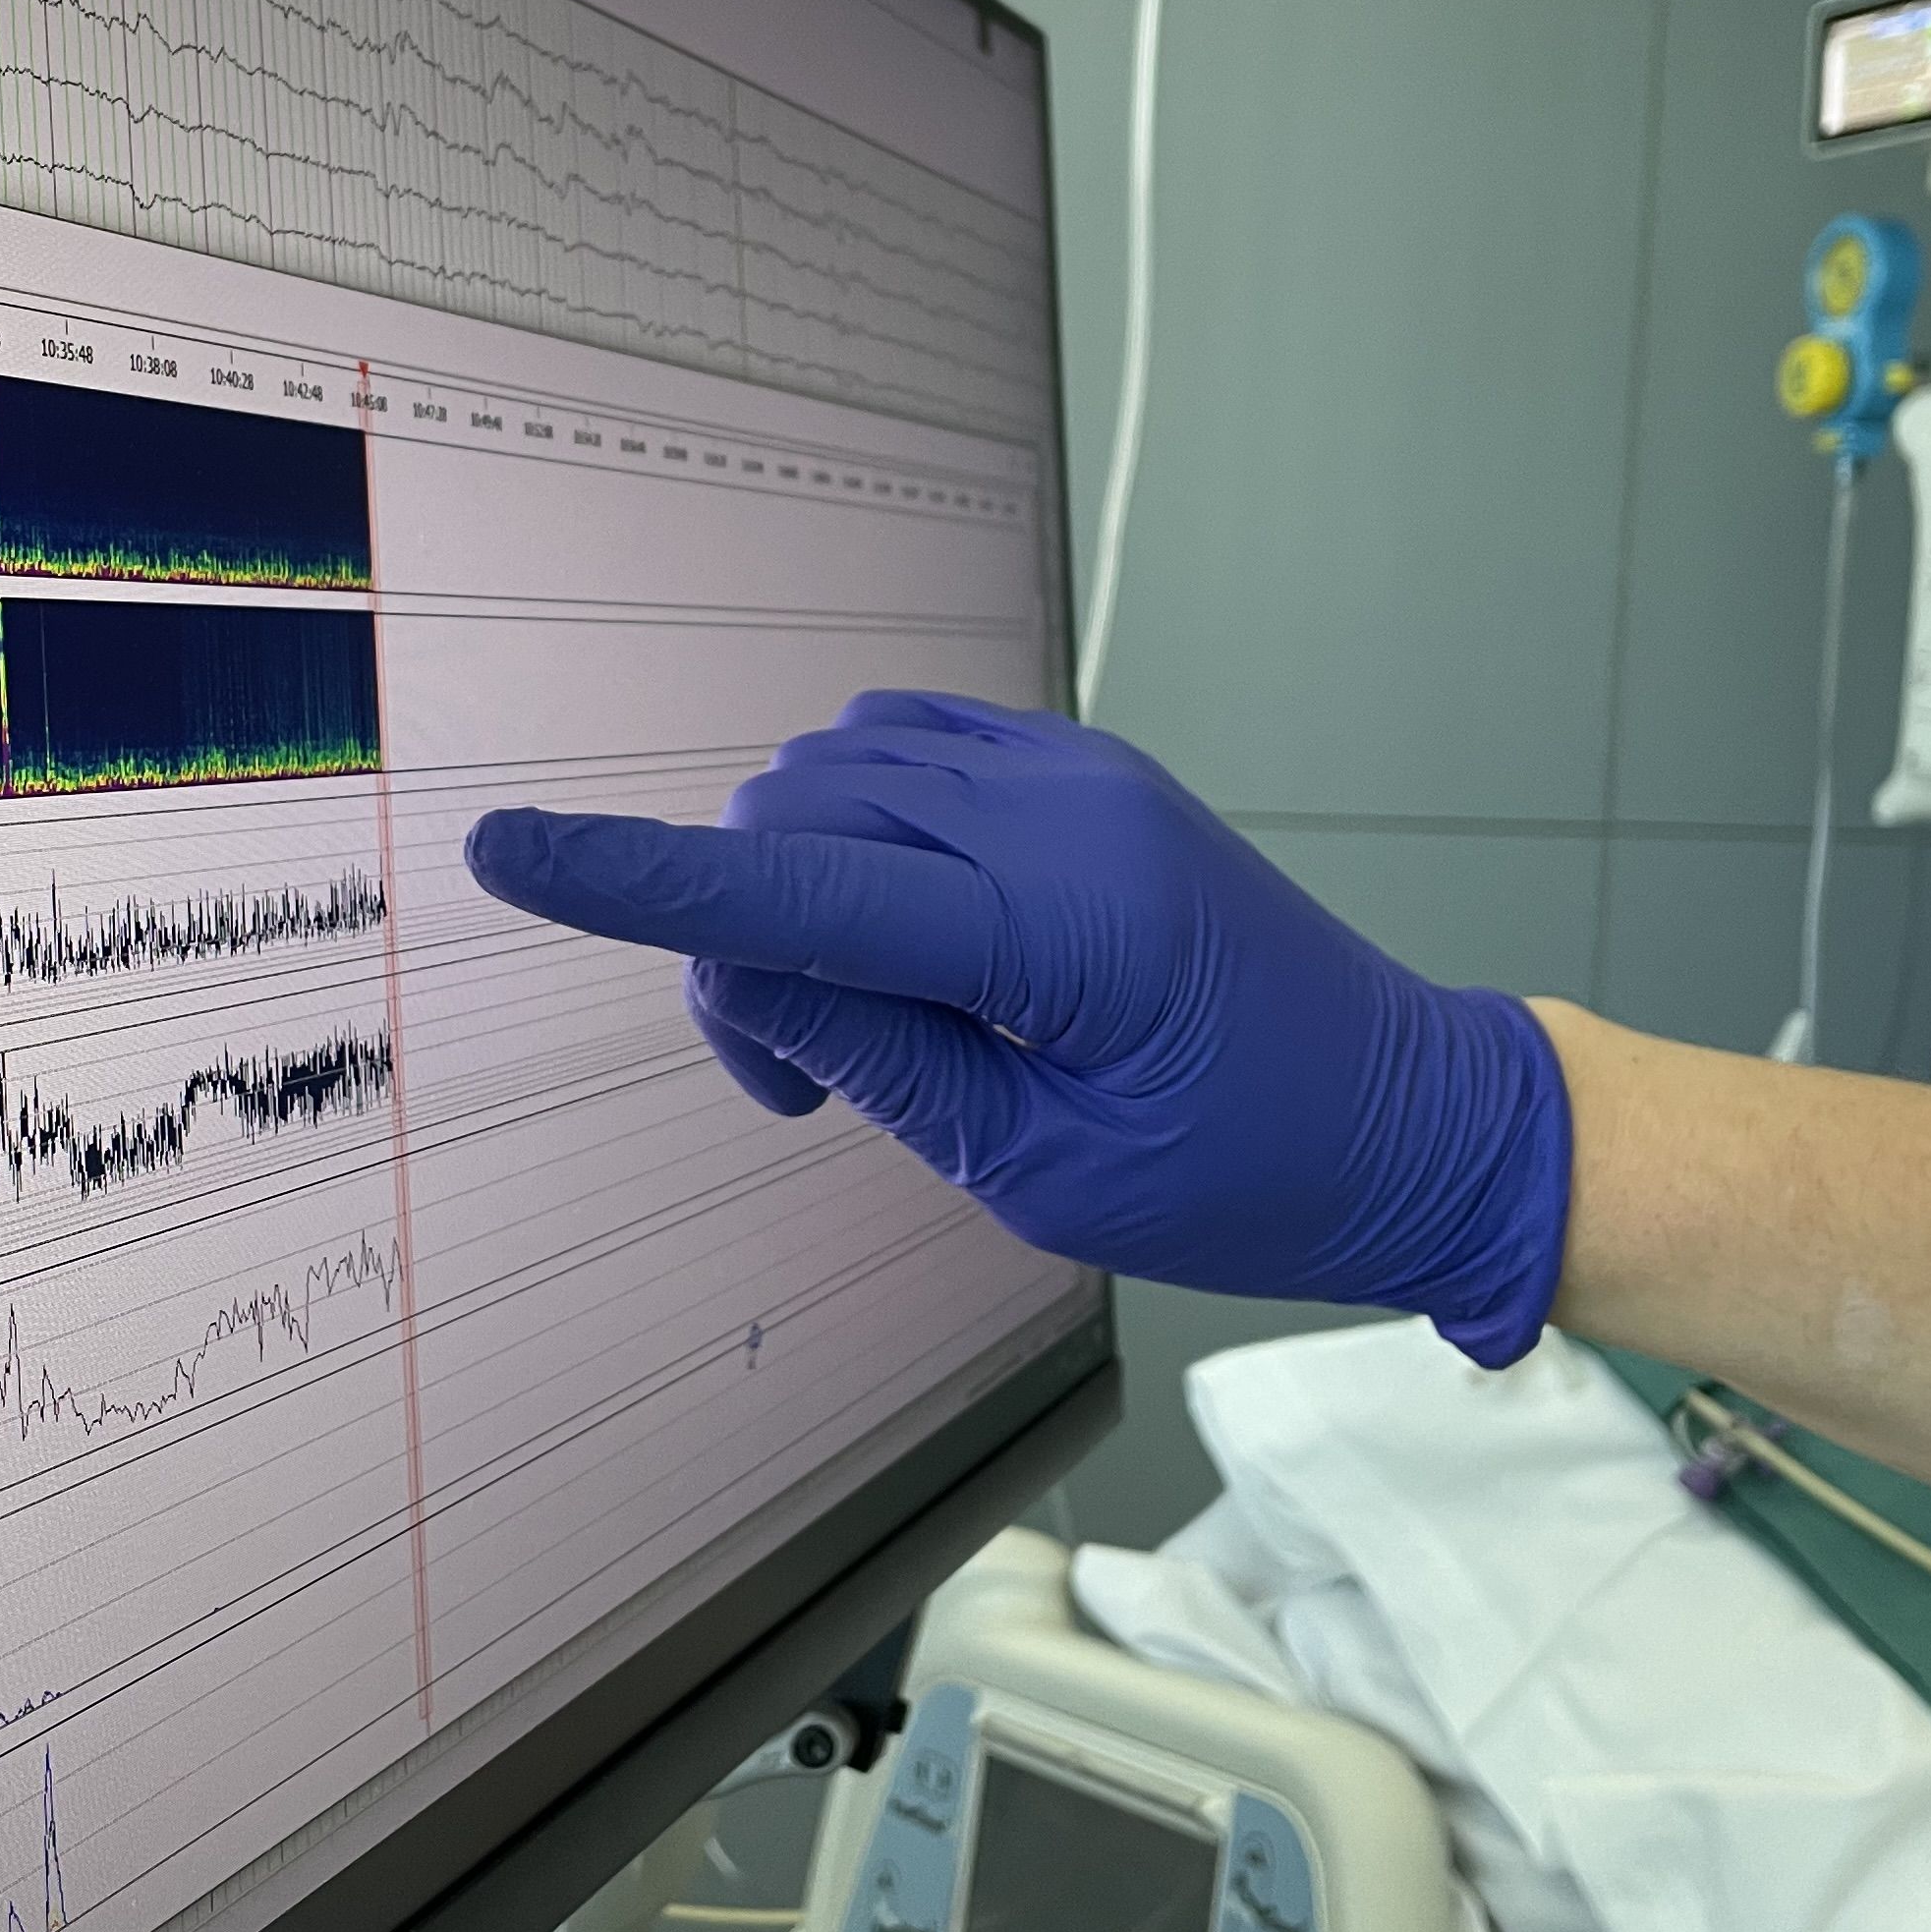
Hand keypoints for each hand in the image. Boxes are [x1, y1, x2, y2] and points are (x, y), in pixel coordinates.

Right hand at [462, 691, 1572, 1363]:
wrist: (1420, 1113)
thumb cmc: (1255, 1173)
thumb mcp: (1043, 1172)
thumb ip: (875, 1059)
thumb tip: (733, 977)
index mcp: (1062, 925)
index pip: (798, 893)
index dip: (639, 882)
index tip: (510, 853)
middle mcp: (1062, 809)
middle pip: (793, 828)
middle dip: (743, 949)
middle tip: (800, 1095)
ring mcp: (1075, 769)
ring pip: (833, 784)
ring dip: (797, 898)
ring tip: (873, 1033)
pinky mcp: (1079, 767)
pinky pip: (900, 757)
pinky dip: (854, 841)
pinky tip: (906, 942)